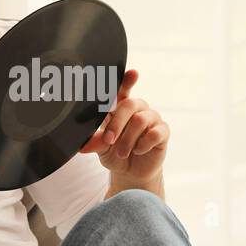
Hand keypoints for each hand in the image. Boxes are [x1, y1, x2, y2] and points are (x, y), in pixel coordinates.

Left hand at [78, 68, 168, 185]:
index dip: (127, 81)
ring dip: (127, 140)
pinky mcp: (163, 132)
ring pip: (140, 120)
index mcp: (120, 107)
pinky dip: (143, 145)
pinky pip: (154, 133)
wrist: (131, 173)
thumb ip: (96, 142)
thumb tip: (83, 146)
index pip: (122, 90)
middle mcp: (137, 109)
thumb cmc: (115, 153)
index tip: (133, 73)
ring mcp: (152, 118)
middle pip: (129, 104)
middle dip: (116, 124)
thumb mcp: (102, 148)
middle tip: (108, 140)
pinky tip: (139, 151)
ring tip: (122, 153)